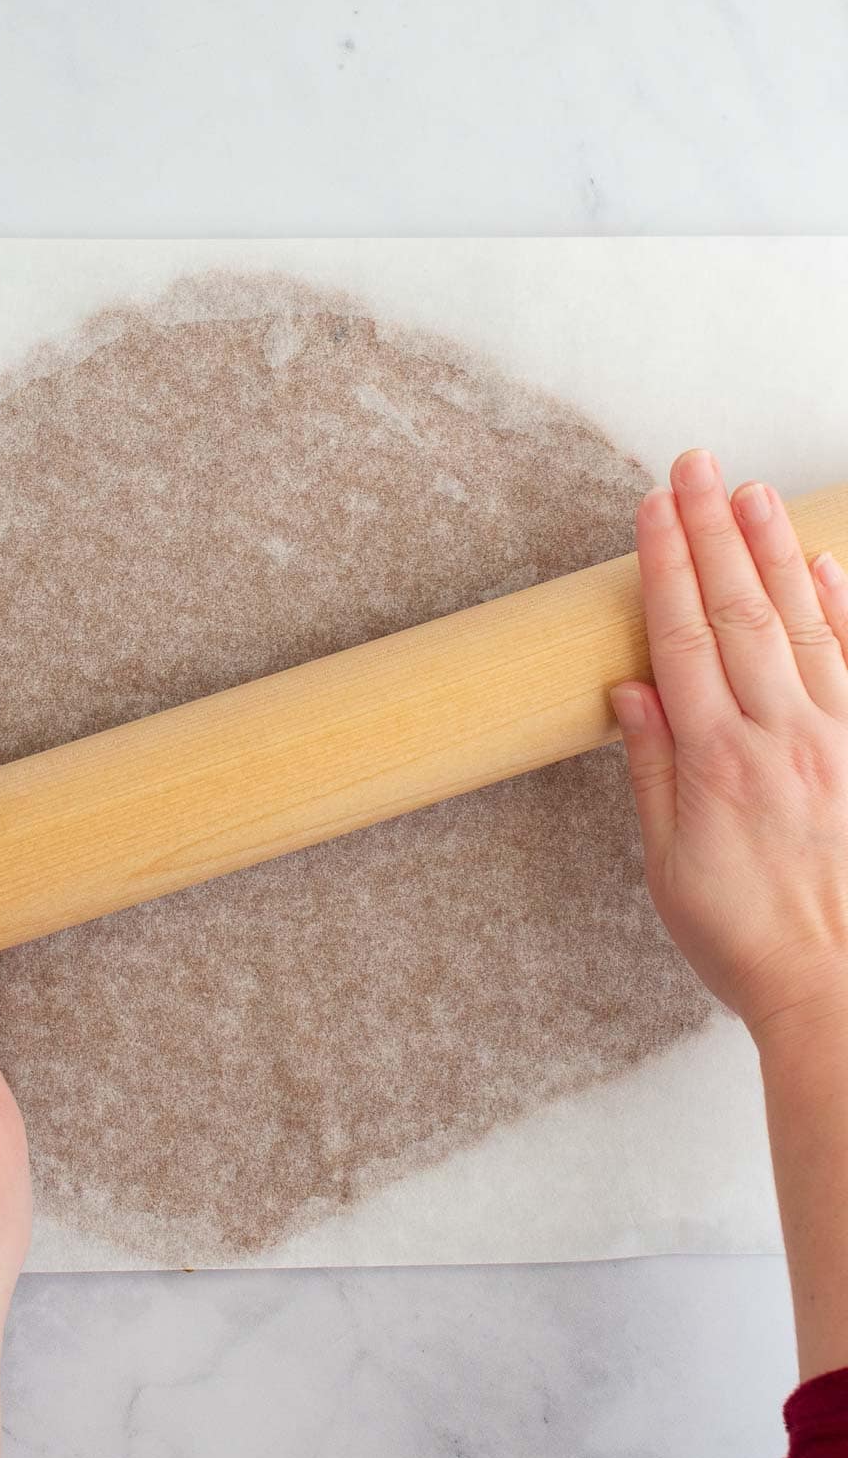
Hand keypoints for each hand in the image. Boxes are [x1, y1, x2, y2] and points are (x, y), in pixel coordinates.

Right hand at [611, 448, 847, 1042]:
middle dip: (712, 530)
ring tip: (751, 492)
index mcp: (717, 762)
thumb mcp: (670, 869)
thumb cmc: (748, 941)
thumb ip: (653, 771)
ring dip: (772, 551)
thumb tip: (631, 692)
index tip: (652, 508)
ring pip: (802, 622)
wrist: (843, 990)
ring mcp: (837, 738)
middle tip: (695, 467)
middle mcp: (779, 736)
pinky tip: (820, 564)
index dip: (665, 564)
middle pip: (738, 611)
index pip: (681, 637)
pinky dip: (841, 606)